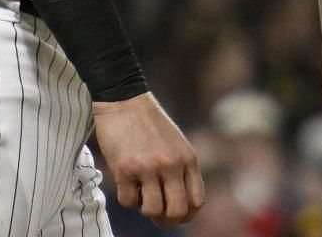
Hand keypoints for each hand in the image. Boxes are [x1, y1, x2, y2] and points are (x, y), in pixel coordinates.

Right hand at [92, 92, 204, 225]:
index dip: (187, 215)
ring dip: (144, 208)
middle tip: (156, 214)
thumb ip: (181, 170)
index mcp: (188, 159)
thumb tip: (179, 204)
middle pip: (177, 211)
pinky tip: (126, 182)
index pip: (197, 200)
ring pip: (152, 210)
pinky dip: (127, 197)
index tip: (175, 215)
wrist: (125, 101)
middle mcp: (172, 164)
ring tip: (140, 193)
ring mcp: (149, 167)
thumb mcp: (176, 145)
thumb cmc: (150, 125)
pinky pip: (128, 201)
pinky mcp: (126, 168)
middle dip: (166, 220)